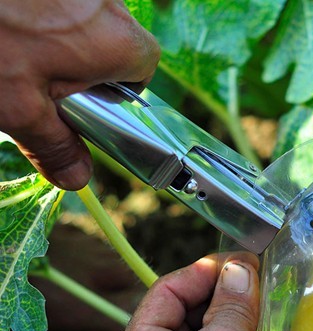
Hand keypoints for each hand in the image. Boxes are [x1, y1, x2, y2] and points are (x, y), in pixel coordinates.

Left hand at [0, 0, 159, 189]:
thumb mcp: (20, 107)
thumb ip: (54, 145)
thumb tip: (78, 178)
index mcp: (118, 42)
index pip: (145, 68)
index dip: (118, 90)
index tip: (88, 100)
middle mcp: (109, 4)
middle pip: (115, 42)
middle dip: (86, 64)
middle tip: (45, 78)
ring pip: (86, 19)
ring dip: (62, 38)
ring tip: (20, 50)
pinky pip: (63, 3)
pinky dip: (41, 14)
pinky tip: (13, 24)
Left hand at [104, 252, 267, 330]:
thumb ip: (231, 304)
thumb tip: (239, 269)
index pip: (166, 292)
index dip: (203, 271)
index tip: (238, 260)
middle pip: (186, 311)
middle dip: (221, 292)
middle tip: (253, 278)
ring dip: (233, 316)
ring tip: (260, 303)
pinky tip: (260, 330)